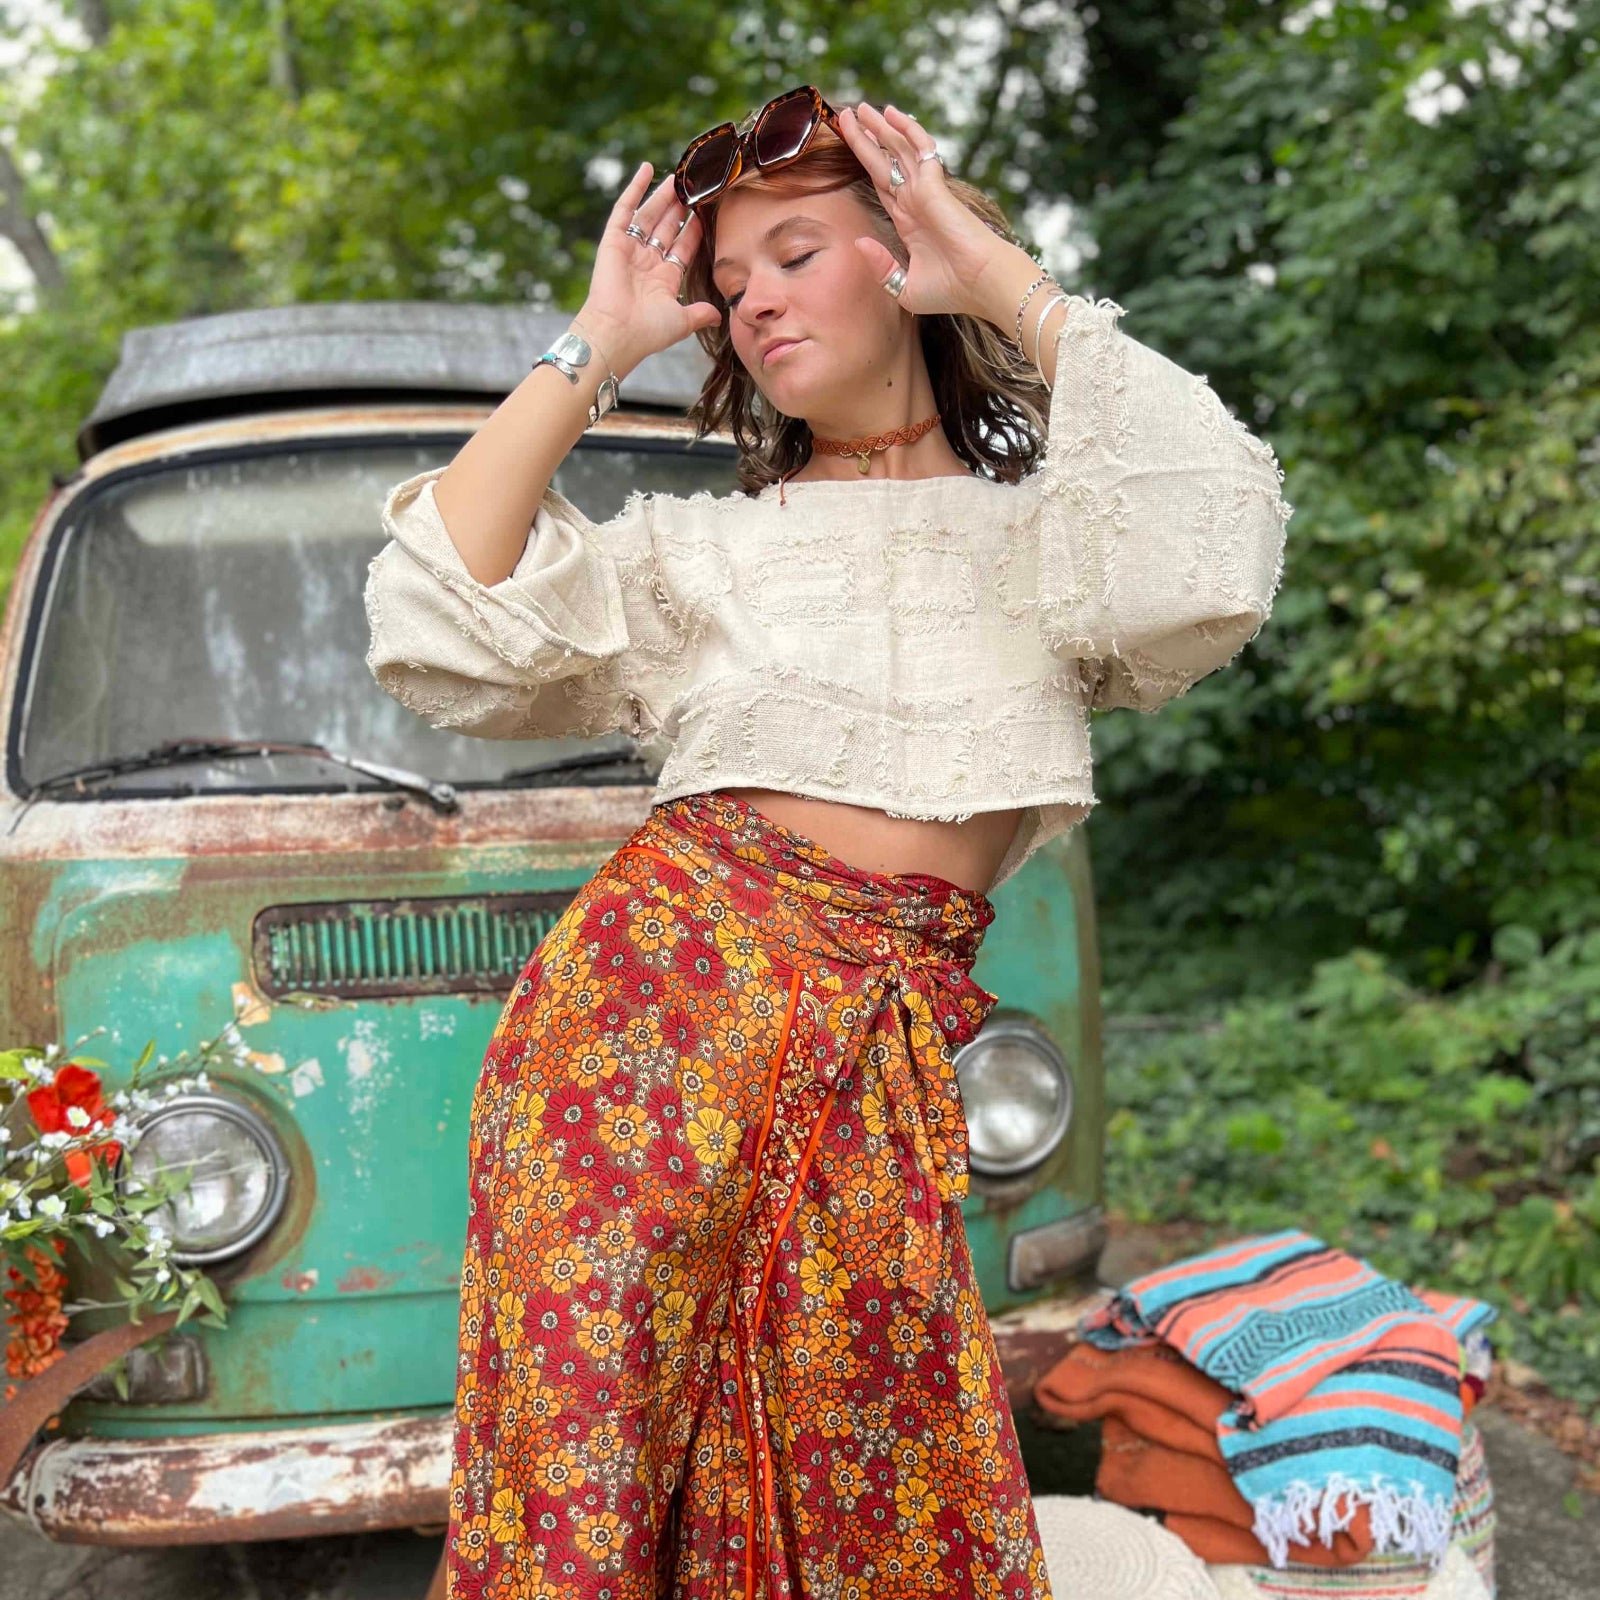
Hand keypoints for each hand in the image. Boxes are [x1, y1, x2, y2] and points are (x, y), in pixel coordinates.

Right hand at [576, 163, 721, 377]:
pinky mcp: (613, 241)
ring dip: (663, 196)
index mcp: (663, 280)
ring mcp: (630, 250)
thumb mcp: (682, 322)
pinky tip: (647, 169)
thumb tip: (719, 317)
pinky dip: (635, 189)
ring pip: (650, 215)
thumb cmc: (648, 332)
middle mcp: (647, 263)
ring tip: (678, 176)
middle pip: (667, 228)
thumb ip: (700, 314)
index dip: (694, 231)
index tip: (706, 213)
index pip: (683, 248)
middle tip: (693, 187)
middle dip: (680, 208)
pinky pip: (625, 210)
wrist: (617, 333)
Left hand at [834, 104, 1011, 318]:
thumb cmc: (952, 292)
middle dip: (866, 138)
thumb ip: (881, 266)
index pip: (882, 185)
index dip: (867, 165)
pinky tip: (891, 113)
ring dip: (879, 128)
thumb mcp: (905, 287)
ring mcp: (925, 192)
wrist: (982, 285)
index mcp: (909, 222)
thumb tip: (859, 241)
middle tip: (848, 114)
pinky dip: (906, 130)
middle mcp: (916, 202)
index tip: (852, 147)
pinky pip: (919, 150)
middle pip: (885, 162)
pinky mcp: (935, 187)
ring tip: (859, 108)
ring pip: (898, 151)